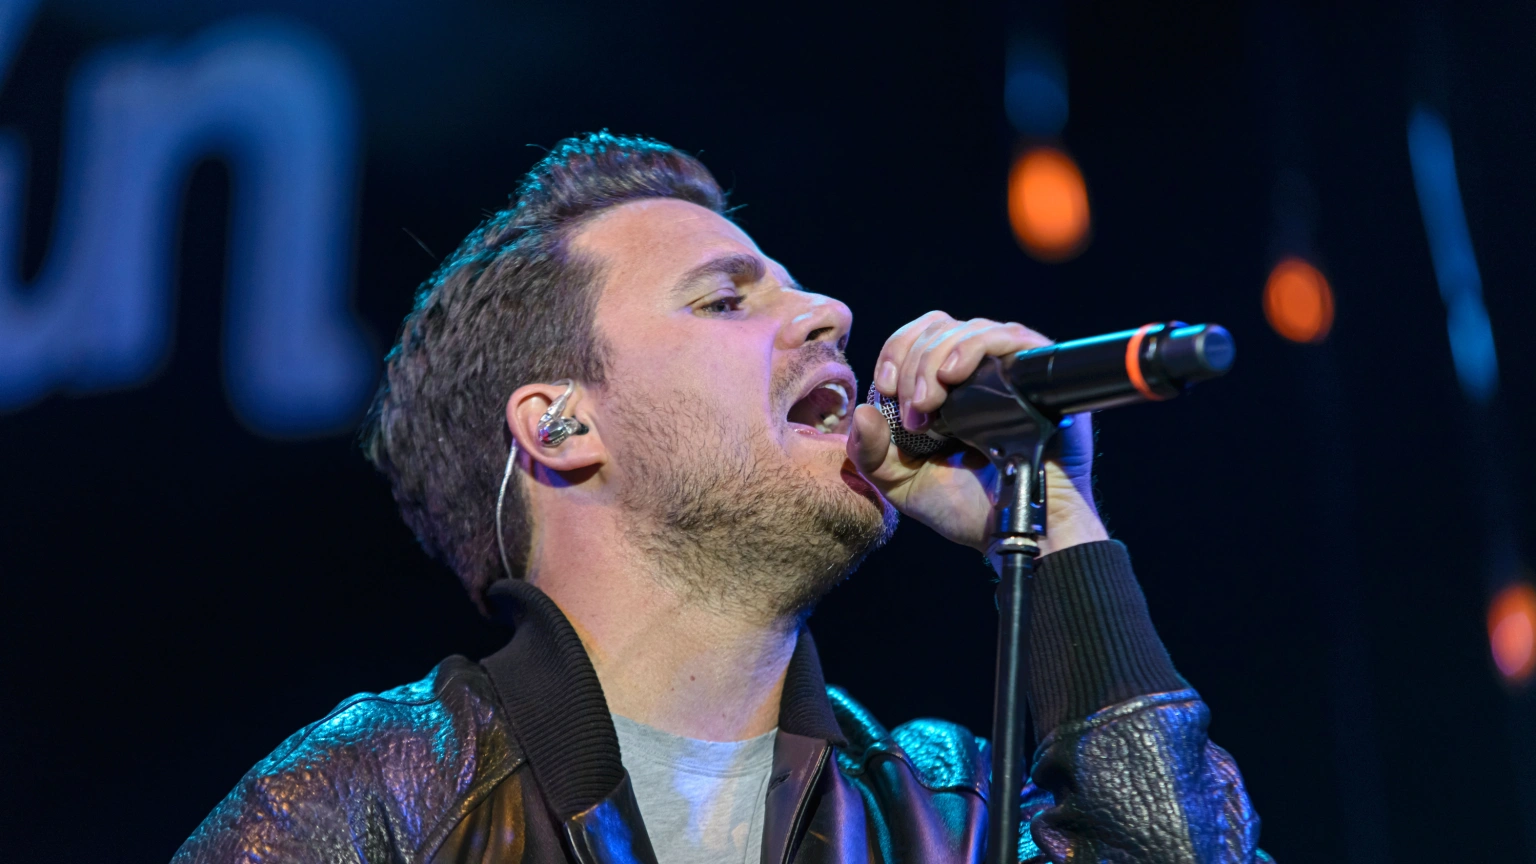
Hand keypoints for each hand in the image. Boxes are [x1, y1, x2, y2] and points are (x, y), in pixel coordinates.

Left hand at [846, 311, 1107, 554]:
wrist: (1013, 531)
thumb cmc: (964, 508)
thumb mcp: (900, 482)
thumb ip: (869, 452)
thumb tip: (864, 412)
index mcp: (944, 387)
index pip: (917, 337)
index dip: (896, 351)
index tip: (888, 388)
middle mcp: (978, 372)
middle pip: (939, 328)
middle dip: (914, 362)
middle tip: (915, 409)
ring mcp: (1010, 371)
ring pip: (971, 329)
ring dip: (938, 357)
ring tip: (931, 402)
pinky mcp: (1040, 376)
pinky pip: (1011, 337)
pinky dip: (977, 346)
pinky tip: (956, 374)